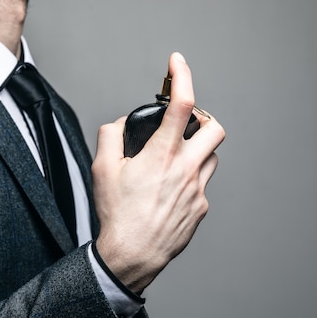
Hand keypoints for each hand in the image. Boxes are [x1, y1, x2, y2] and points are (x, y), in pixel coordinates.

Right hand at [92, 52, 225, 292]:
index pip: (181, 104)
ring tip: (173, 161)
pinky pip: (203, 184)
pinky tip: (168, 192)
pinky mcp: (200, 209)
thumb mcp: (101, 170)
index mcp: (162, 155)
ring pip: (212, 156)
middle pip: (215, 127)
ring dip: (197, 150)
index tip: (176, 62)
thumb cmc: (117, 215)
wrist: (132, 255)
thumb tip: (119, 124)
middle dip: (202, 117)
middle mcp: (186, 169)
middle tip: (183, 124)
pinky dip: (190, 178)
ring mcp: (198, 191)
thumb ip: (110, 136)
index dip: (181, 75)